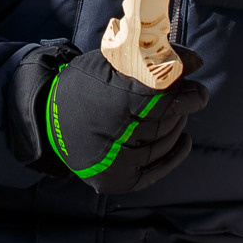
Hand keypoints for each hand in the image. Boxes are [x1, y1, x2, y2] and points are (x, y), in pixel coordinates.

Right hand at [44, 49, 207, 193]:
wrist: (46, 120)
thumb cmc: (82, 85)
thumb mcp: (108, 63)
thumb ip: (149, 61)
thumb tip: (193, 61)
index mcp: (111, 101)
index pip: (163, 96)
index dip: (184, 85)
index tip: (195, 69)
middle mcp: (114, 136)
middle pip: (165, 117)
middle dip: (184, 101)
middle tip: (192, 90)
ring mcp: (116, 163)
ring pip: (164, 140)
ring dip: (177, 122)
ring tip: (177, 108)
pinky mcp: (118, 181)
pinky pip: (158, 168)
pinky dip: (176, 152)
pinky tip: (184, 138)